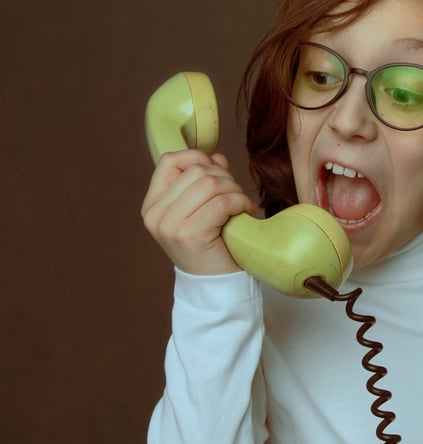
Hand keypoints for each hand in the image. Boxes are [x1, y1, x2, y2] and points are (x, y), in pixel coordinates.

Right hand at [141, 150, 257, 274]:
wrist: (216, 287)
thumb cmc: (213, 246)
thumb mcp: (204, 209)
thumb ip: (206, 180)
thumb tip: (217, 156)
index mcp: (153, 205)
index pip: (170, 161)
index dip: (198, 158)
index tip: (219, 173)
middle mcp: (155, 214)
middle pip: (197, 170)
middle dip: (225, 177)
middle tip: (237, 196)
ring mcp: (169, 225)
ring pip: (211, 183)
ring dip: (235, 190)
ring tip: (242, 205)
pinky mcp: (189, 234)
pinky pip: (222, 201)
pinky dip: (241, 202)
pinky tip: (247, 212)